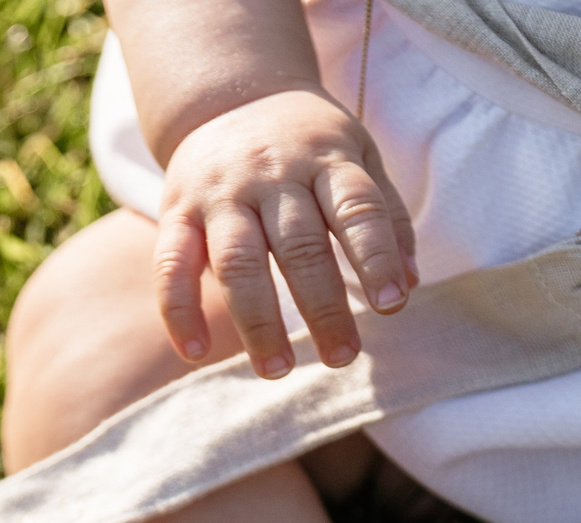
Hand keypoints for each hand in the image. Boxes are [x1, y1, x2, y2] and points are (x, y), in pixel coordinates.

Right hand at [153, 88, 417, 378]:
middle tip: (343, 356)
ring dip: (257, 321)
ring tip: (277, 369)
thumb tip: (409, 282)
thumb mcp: (358, 157)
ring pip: (237, 261)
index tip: (390, 304)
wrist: (230, 95)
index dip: (375, 256)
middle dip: (323, 306)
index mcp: (325, 159)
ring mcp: (219, 193)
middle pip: (299, 245)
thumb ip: (386, 216)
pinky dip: (179, 310)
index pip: (355, 208)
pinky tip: (194, 351)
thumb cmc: (308, 145)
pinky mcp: (176, 211)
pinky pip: (170, 264)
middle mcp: (270, 174)